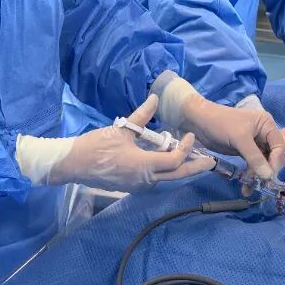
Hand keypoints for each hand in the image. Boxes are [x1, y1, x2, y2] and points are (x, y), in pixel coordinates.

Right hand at [46, 95, 212, 191]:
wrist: (73, 165)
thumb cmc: (95, 147)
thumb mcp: (120, 130)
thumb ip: (141, 116)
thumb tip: (155, 98)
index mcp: (143, 166)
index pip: (174, 161)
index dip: (186, 149)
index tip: (189, 135)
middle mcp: (145, 180)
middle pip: (177, 175)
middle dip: (195, 167)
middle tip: (211, 160)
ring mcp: (138, 185)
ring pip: (167, 178)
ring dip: (181, 168)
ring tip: (193, 157)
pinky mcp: (132, 185)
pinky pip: (156, 179)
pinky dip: (166, 169)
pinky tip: (169, 159)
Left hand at [180, 92, 284, 180]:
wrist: (199, 122)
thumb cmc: (220, 124)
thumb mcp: (239, 138)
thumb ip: (255, 157)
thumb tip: (269, 176)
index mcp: (267, 124)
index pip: (280, 147)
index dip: (276, 163)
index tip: (268, 177)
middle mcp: (265, 133)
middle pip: (275, 156)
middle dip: (269, 170)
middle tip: (262, 184)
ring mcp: (256, 143)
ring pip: (265, 163)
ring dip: (259, 176)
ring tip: (249, 188)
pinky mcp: (246, 151)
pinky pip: (254, 165)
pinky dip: (251, 175)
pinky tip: (246, 187)